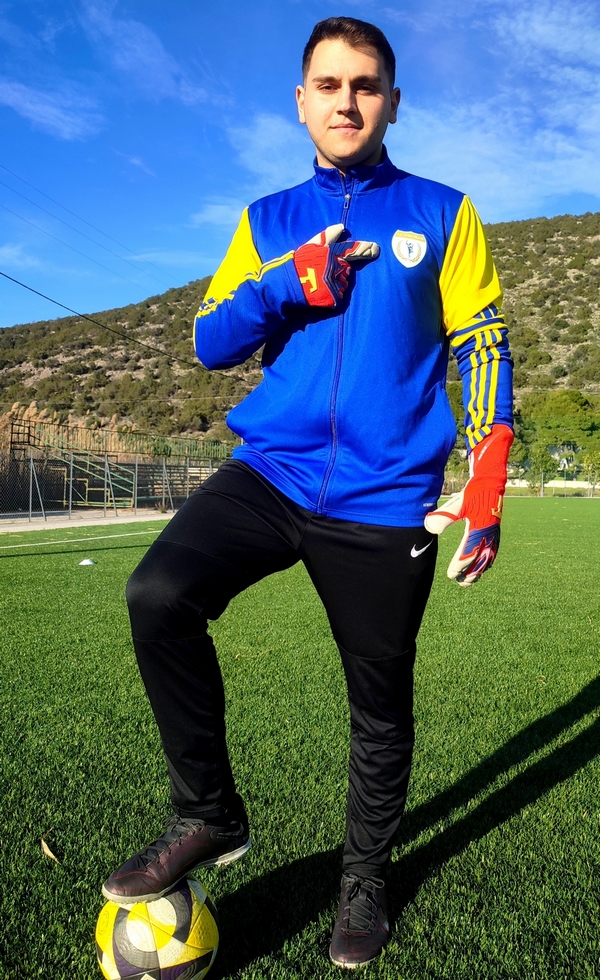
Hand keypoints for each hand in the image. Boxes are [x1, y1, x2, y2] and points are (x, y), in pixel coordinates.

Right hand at [293, 223, 378, 307]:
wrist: (289, 285)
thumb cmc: (298, 264)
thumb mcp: (310, 246)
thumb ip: (327, 236)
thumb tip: (341, 227)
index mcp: (333, 253)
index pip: (352, 249)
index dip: (365, 248)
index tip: (376, 249)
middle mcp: (338, 267)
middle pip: (346, 269)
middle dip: (338, 270)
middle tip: (321, 273)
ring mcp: (338, 282)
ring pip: (342, 282)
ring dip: (334, 283)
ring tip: (318, 283)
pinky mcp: (335, 297)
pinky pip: (337, 296)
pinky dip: (331, 295)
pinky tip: (320, 292)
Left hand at [424, 424, 513, 586]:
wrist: (491, 481)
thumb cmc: (473, 492)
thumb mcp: (457, 503)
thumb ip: (443, 517)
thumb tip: (427, 527)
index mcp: (478, 529)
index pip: (468, 553)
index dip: (459, 566)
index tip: (451, 574)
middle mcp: (488, 534)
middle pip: (480, 561)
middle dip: (470, 573)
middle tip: (459, 582)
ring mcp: (494, 533)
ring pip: (488, 559)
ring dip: (479, 571)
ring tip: (469, 581)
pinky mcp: (496, 531)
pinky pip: (493, 552)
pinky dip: (487, 562)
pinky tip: (483, 568)